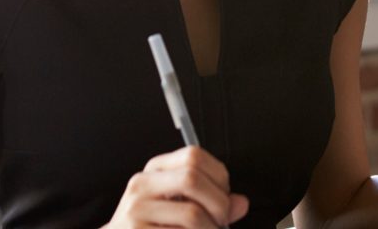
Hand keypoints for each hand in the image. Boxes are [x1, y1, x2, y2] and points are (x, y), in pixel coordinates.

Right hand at [102, 146, 248, 227]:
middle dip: (218, 203)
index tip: (225, 197)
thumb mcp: (177, 207)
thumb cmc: (151, 227)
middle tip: (222, 221)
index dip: (218, 176)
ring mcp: (136, 210)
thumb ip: (209, 203)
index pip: (193, 155)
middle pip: (192, 178)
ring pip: (191, 213)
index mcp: (154, 171)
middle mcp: (142, 185)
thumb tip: (241, 203)